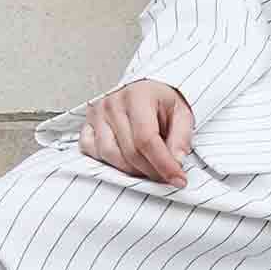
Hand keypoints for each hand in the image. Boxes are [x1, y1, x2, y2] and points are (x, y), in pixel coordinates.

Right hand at [78, 80, 193, 183]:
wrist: (146, 90)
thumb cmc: (162, 102)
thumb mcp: (182, 114)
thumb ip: (181, 138)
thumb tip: (176, 161)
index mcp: (138, 96)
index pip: (147, 139)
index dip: (163, 164)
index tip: (178, 179)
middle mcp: (113, 103)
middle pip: (129, 151)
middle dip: (151, 171)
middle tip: (166, 176)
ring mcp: (97, 114)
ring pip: (109, 155)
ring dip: (131, 170)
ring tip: (148, 167)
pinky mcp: (88, 124)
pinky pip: (91, 151)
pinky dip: (109, 162)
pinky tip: (125, 160)